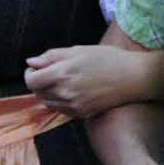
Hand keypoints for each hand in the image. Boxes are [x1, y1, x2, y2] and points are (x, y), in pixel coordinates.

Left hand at [25, 45, 146, 118]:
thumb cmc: (108, 58)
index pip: (31, 80)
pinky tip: (72, 91)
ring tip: (63, 82)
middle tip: (51, 73)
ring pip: (47, 102)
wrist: (133, 77)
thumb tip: (31, 62)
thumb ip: (52, 56)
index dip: (30, 74)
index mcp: (62, 73)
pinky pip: (60, 110)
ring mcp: (73, 105)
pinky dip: (60, 101)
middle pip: (37, 92)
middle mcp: (65, 92)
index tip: (37, 68)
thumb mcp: (79, 50)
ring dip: (48, 93)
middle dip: (39, 82)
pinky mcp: (81, 114)